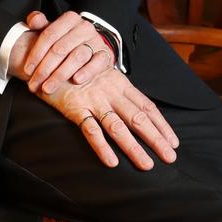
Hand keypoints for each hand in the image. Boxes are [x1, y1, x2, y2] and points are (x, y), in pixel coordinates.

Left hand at [22, 10, 114, 94]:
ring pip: (77, 56)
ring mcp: (96, 41)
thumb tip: (34, 20)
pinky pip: (97, 63)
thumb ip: (40, 23)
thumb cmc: (66, 40)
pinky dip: (86, 72)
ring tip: (49, 87)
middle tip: (35, 82)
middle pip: (61, 48)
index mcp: (69, 19)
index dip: (36, 53)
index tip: (27, 69)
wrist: (91, 46)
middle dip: (45, 68)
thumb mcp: (53, 30)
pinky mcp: (105, 54)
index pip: (49, 34)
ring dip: (61, 74)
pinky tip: (75, 80)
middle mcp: (83, 28)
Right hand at [38, 67, 179, 170]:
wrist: (47, 56)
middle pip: (137, 118)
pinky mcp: (75, 107)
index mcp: (120, 83)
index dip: (161, 124)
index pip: (146, 105)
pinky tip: (111, 161)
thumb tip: (136, 108)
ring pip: (117, 126)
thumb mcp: (102, 74)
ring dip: (133, 147)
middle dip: (155, 138)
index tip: (173, 142)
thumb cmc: (76, 68)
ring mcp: (93, 99)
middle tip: (170, 157)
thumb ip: (117, 89)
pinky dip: (101, 146)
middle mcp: (110, 92)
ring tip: (147, 165)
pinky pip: (90, 129)